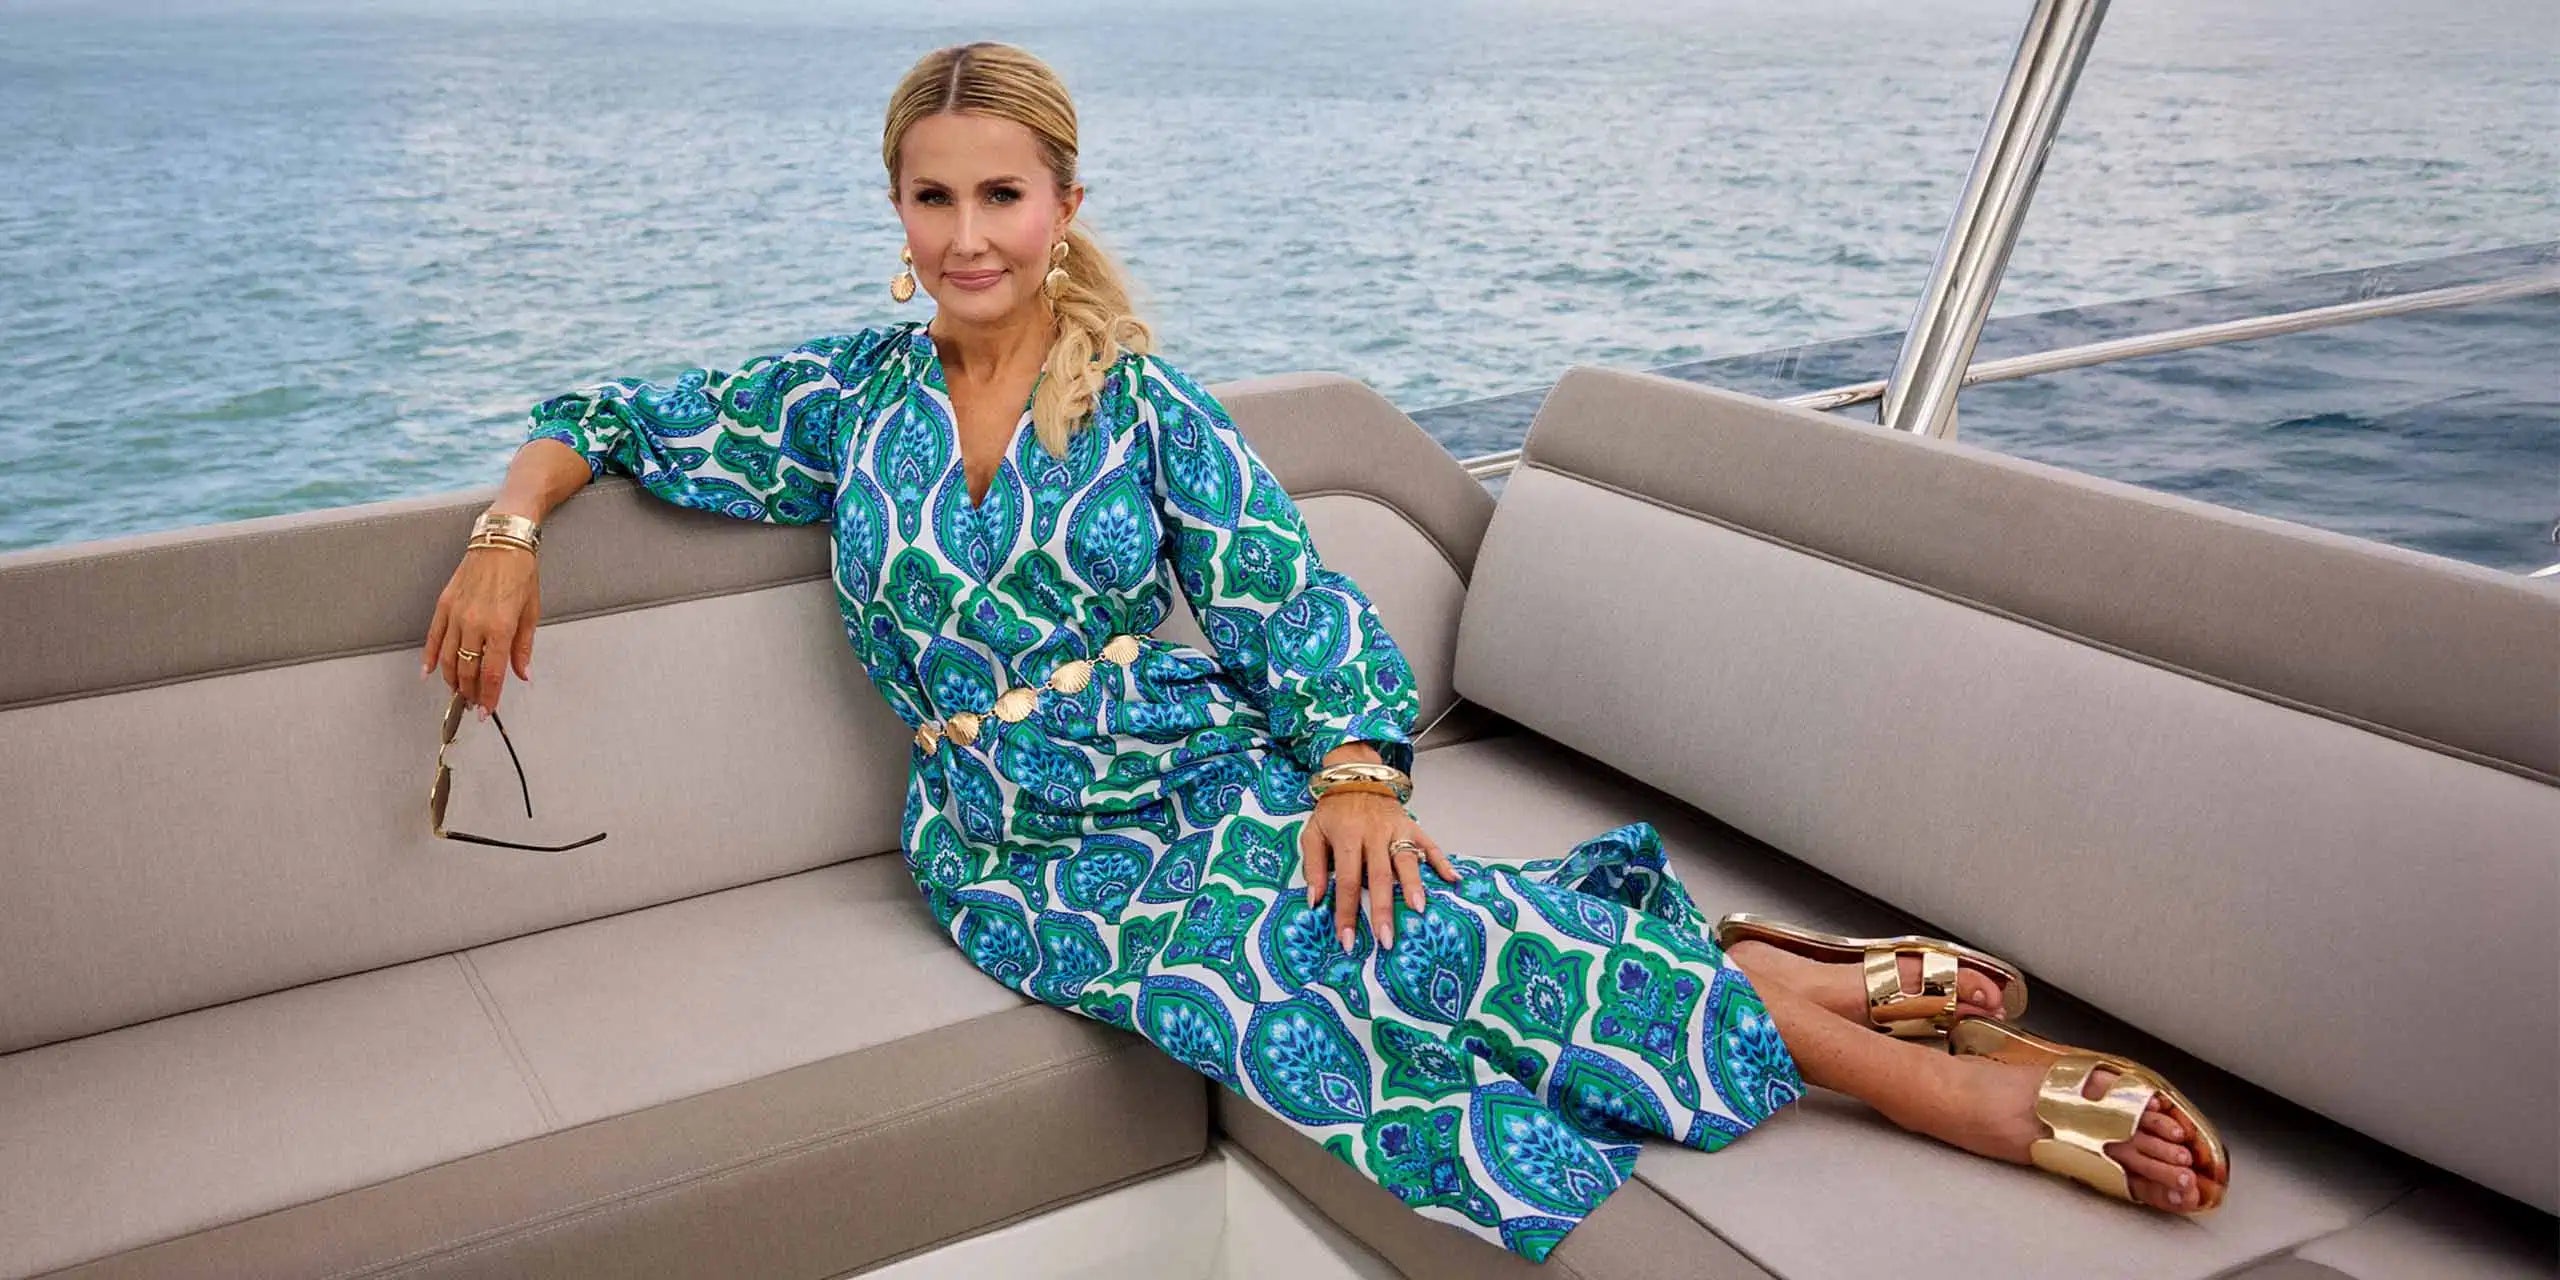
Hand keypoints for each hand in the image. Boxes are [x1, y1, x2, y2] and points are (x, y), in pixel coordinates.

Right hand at [421, 543, 541, 716]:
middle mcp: (475, 623)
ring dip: (452, 680)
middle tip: (472, 706)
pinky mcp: (443, 604)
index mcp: (501, 627)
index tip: (487, 711)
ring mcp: (456, 614)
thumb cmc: (521, 574)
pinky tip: (429, 674)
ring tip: (457, 694)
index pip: (491, 673)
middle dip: (469, 692)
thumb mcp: (531, 612)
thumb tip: (522, 675)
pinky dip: (431, 658)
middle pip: (468, 670)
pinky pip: (434, 638)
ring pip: (449, 658)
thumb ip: (523, 647)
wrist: (501, 542)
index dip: (488, 696)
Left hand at [1300, 791, 1458, 949]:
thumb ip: (1314, 867)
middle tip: (1386, 939)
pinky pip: (1430, 845)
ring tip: (1419, 910)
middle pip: (1379, 877)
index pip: (1346, 881)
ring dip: (1413, 886)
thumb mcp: (1312, 833)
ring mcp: (1396, 830)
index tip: (1347, 940)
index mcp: (1347, 838)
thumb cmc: (1332, 811)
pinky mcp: (1412, 826)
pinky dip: (1442, 862)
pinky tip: (1453, 879)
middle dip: (1382, 910)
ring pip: (1407, 861)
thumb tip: (1315, 901)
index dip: (1346, 913)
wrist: (1354, 776)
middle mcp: (1374, 834)